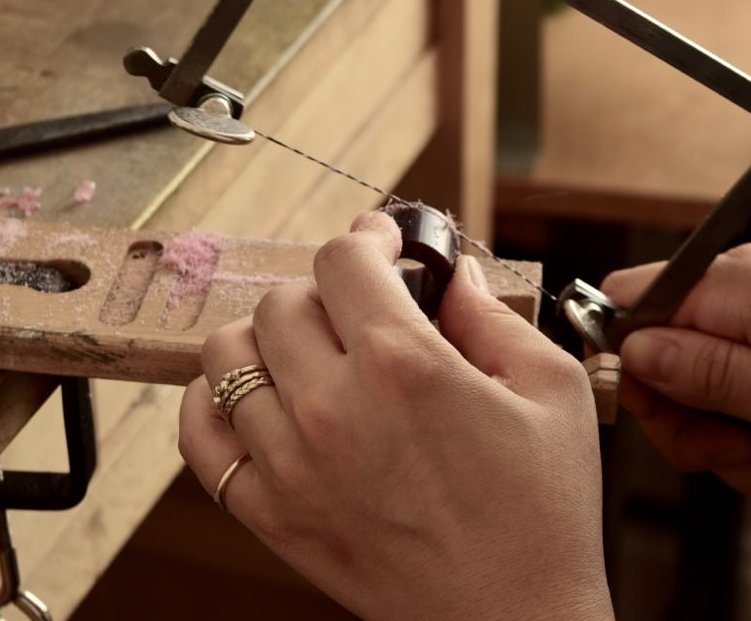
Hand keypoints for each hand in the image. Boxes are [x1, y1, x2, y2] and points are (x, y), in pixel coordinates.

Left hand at [179, 211, 612, 619]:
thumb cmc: (542, 513)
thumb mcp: (551, 391)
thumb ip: (492, 315)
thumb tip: (450, 273)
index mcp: (404, 365)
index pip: (343, 259)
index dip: (367, 238)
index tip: (384, 245)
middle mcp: (333, 406)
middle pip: (282, 299)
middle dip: (326, 290)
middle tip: (362, 310)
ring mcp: (290, 463)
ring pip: (227, 355)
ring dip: (267, 337)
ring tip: (309, 352)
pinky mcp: (269, 513)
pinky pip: (199, 436)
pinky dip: (212, 402)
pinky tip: (256, 397)